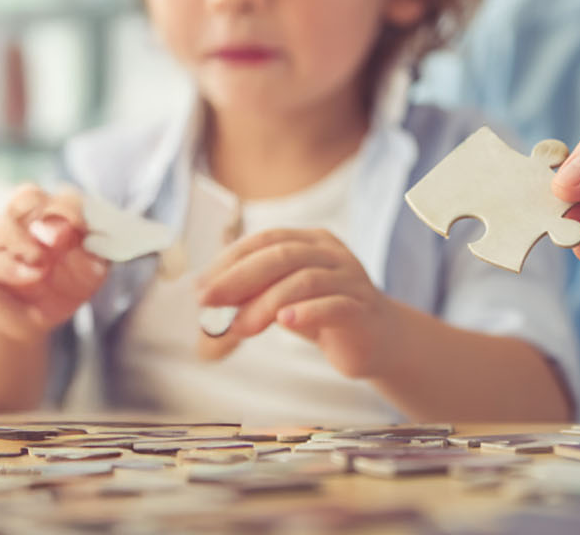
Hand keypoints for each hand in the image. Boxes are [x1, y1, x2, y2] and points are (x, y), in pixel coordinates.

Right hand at [0, 184, 108, 342]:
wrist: (31, 316)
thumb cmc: (63, 285)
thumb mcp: (89, 275)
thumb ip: (94, 259)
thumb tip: (94, 248)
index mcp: (56, 213)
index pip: (63, 196)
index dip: (74, 206)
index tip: (84, 227)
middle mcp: (25, 219)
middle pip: (26, 195)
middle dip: (45, 213)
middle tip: (61, 238)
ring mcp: (1, 239)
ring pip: (0, 225)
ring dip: (23, 243)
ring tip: (42, 265)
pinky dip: (9, 267)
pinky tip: (30, 277)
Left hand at [196, 228, 392, 380]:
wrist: (379, 340)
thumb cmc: (323, 314)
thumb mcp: (283, 301)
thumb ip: (252, 297)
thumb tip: (208, 304)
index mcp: (310, 241)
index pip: (264, 240)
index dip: (229, 260)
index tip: (200, 285)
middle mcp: (331, 253)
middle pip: (281, 254)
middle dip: (238, 278)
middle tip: (208, 302)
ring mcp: (351, 278)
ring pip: (304, 280)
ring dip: (265, 303)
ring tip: (238, 327)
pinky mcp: (363, 309)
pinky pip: (335, 305)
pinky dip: (307, 312)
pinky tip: (285, 321)